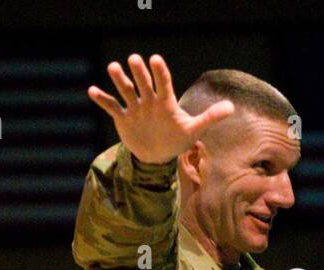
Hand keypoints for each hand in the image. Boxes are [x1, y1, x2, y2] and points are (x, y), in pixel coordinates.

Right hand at [88, 53, 234, 165]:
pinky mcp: (123, 117)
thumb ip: (210, 117)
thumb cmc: (176, 138)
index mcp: (165, 101)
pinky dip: (102, 99)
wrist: (157, 155)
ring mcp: (135, 108)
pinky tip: (92, 90)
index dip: (160, 72)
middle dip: (139, 72)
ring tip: (113, 67)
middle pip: (143, 83)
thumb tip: (231, 107)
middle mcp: (149, 100)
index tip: (156, 59)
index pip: (163, 83)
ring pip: (126, 90)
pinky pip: (111, 106)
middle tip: (134, 59)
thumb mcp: (194, 130)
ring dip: (119, 79)